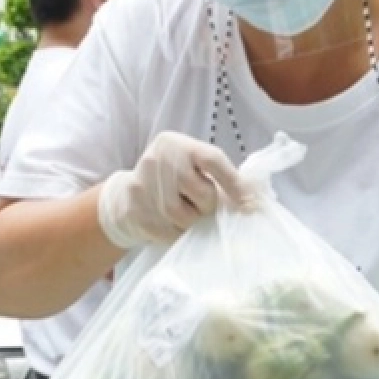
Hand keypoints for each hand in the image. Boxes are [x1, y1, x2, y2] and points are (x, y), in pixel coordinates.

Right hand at [97, 132, 247, 248]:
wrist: (124, 196)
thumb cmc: (169, 179)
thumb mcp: (188, 164)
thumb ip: (215, 173)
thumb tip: (254, 198)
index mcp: (175, 144)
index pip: (213, 160)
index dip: (235, 183)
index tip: (250, 204)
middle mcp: (159, 161)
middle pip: (204, 193)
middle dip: (209, 205)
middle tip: (200, 204)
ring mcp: (144, 187)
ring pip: (188, 218)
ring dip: (193, 221)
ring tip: (183, 213)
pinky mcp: (136, 212)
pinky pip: (171, 234)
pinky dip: (178, 234)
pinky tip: (169, 223)